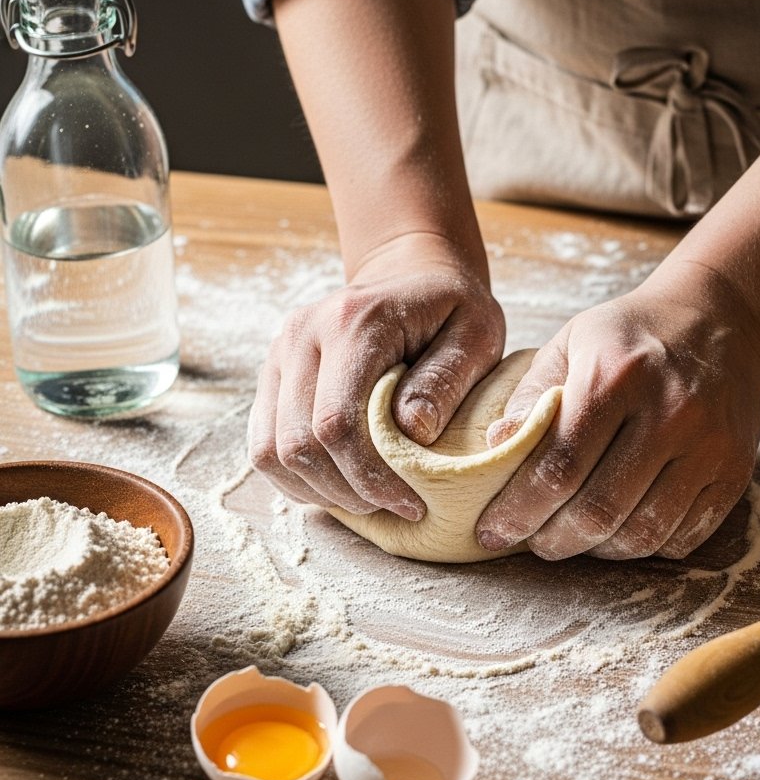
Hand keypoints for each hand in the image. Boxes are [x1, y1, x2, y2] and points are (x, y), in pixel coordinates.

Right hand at [248, 234, 504, 517]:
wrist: (410, 273)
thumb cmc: (451, 309)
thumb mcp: (476, 334)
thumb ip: (447, 379)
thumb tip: (413, 432)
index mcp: (352, 322)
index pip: (338, 422)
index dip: (369, 477)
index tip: (411, 503)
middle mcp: (302, 334)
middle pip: (297, 444)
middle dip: (345, 491)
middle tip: (391, 506)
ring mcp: (279, 353)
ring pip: (271, 451)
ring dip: (317, 490)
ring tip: (366, 500)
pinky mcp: (272, 373)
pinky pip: (262, 445)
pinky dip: (296, 478)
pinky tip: (338, 485)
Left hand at [477, 262, 759, 558]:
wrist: (720, 321)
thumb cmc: (630, 337)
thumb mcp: (570, 344)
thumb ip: (530, 396)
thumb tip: (495, 449)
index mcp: (616, 376)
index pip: (559, 465)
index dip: (520, 509)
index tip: (493, 529)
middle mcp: (669, 413)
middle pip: (598, 509)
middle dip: (552, 539)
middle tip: (532, 540)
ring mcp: (708, 447)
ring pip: (640, 533)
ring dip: (596, 549)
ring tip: (572, 536)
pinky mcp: (733, 473)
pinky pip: (681, 537)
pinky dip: (642, 546)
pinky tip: (619, 529)